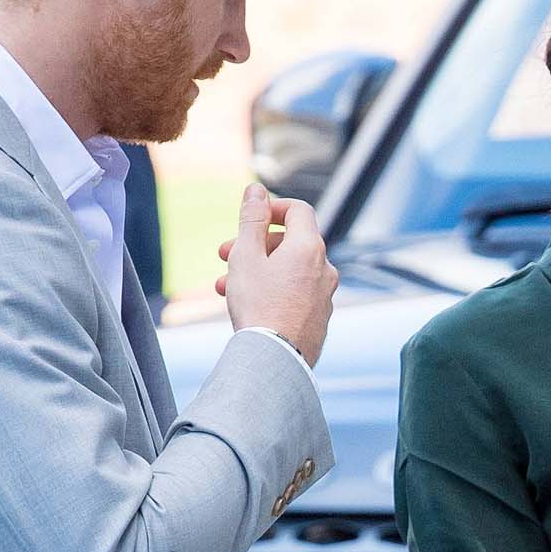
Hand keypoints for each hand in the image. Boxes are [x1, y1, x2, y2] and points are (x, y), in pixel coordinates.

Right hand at [219, 182, 337, 364]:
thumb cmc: (258, 306)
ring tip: (225, 286)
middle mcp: (325, 269)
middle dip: (255, 245)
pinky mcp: (319, 320)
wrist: (275, 361)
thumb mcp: (246, 255)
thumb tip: (257, 190)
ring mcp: (325, 297)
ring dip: (258, 271)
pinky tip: (248, 306)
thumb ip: (251, 219)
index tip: (252, 216)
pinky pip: (295, 295)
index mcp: (310, 248)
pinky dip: (273, 292)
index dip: (273, 207)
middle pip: (291, 243)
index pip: (299, 210)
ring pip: (289, 272)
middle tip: (225, 255)